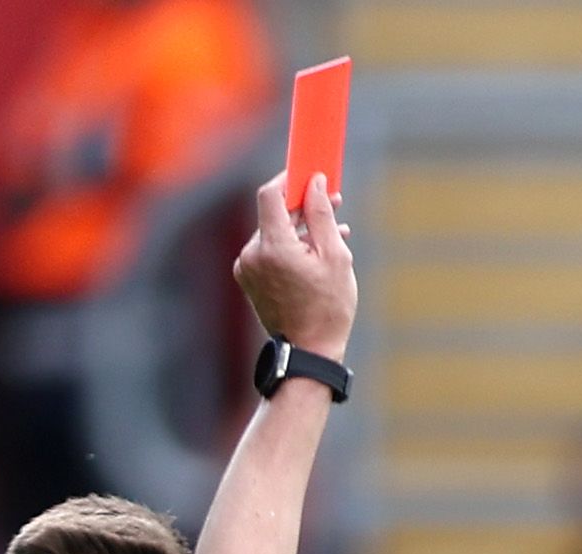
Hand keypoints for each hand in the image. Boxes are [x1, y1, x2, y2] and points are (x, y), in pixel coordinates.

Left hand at [235, 172, 356, 361]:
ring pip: (272, 233)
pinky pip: (267, 251)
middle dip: (302, 207)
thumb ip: (322, 215)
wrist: (308, 352)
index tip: (308, 174)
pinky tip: (313, 256)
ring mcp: (246, 267)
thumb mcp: (335, 257)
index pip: (270, 195)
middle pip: (273, 214)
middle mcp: (252, 253)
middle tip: (333, 203)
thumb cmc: (328, 308)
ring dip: (299, 230)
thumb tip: (315, 182)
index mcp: (274, 247)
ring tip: (331, 238)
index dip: (288, 179)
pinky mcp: (247, 278)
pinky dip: (288, 247)